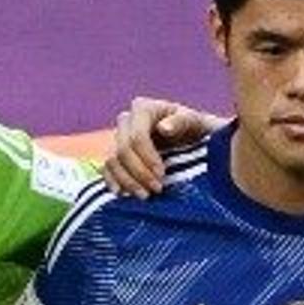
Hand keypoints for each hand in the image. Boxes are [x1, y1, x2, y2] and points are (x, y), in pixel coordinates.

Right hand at [101, 95, 219, 198]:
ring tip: (145, 196)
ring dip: (127, 181)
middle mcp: (127, 121)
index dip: (147, 157)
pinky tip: (121, 193)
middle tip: (157, 189)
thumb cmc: (196, 129)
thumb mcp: (196, 122)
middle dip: (139, 172)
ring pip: (113, 161)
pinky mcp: (117, 154)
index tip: (162, 174)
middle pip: (123, 150)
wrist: (193, 140)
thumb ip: (182, 121)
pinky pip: (107, 168)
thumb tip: (163, 128)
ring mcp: (119, 138)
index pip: (137, 136)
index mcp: (143, 109)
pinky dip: (112, 181)